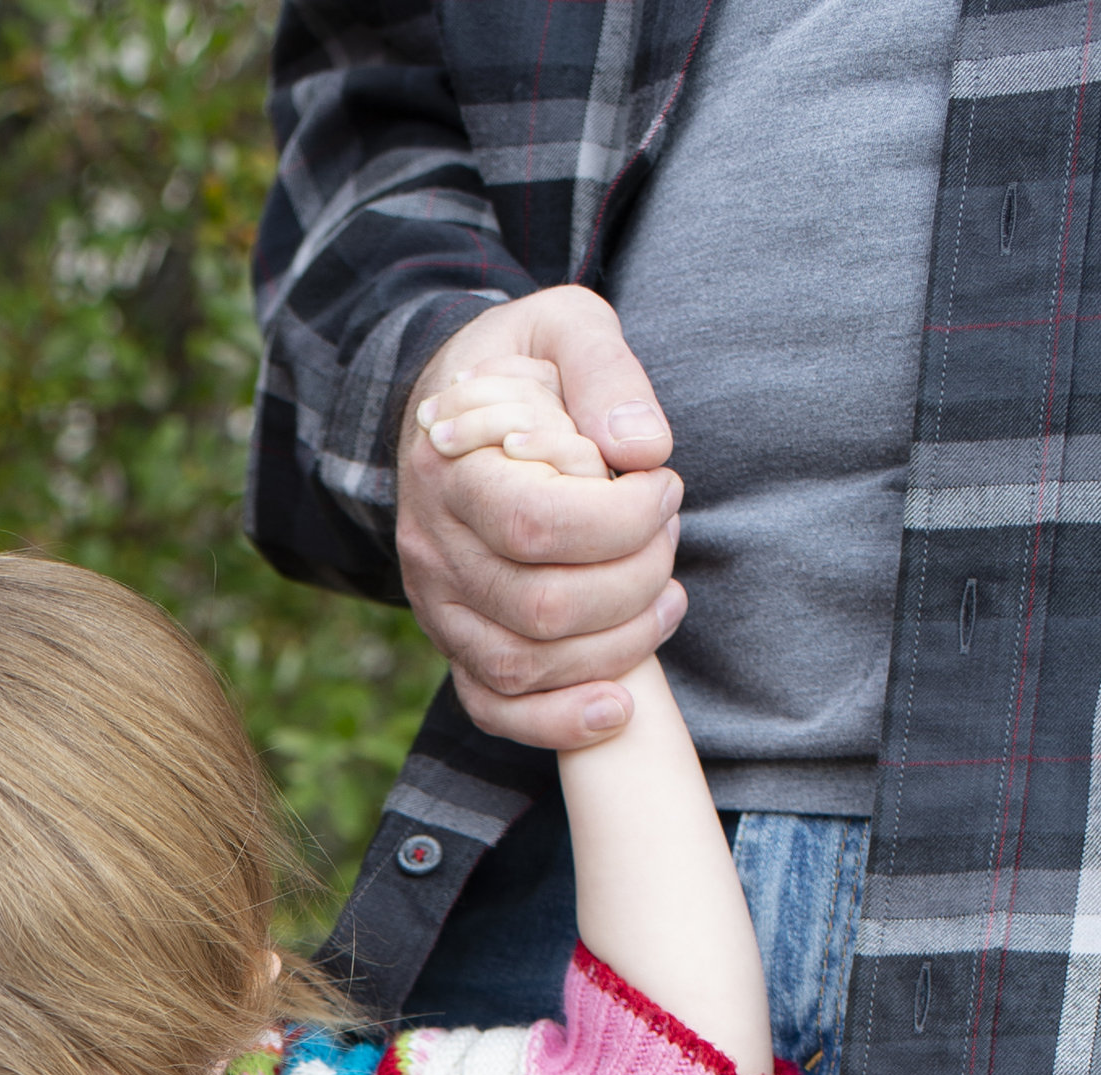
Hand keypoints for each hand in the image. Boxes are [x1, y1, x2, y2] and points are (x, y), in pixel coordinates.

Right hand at [395, 284, 684, 752]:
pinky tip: (619, 708)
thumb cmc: (521, 368)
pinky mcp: (456, 648)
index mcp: (450, 468)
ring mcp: (438, 609)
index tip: (663, 484)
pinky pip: (495, 710)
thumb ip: (606, 370)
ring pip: (526, 665)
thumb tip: (643, 448)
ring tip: (665, 597)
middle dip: (634, 579)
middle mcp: (432, 550)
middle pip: (541, 608)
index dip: (622, 521)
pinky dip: (559, 723)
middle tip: (668, 532)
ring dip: (617, 645)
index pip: (536, 526)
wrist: (452, 408)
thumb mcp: (563, 325)